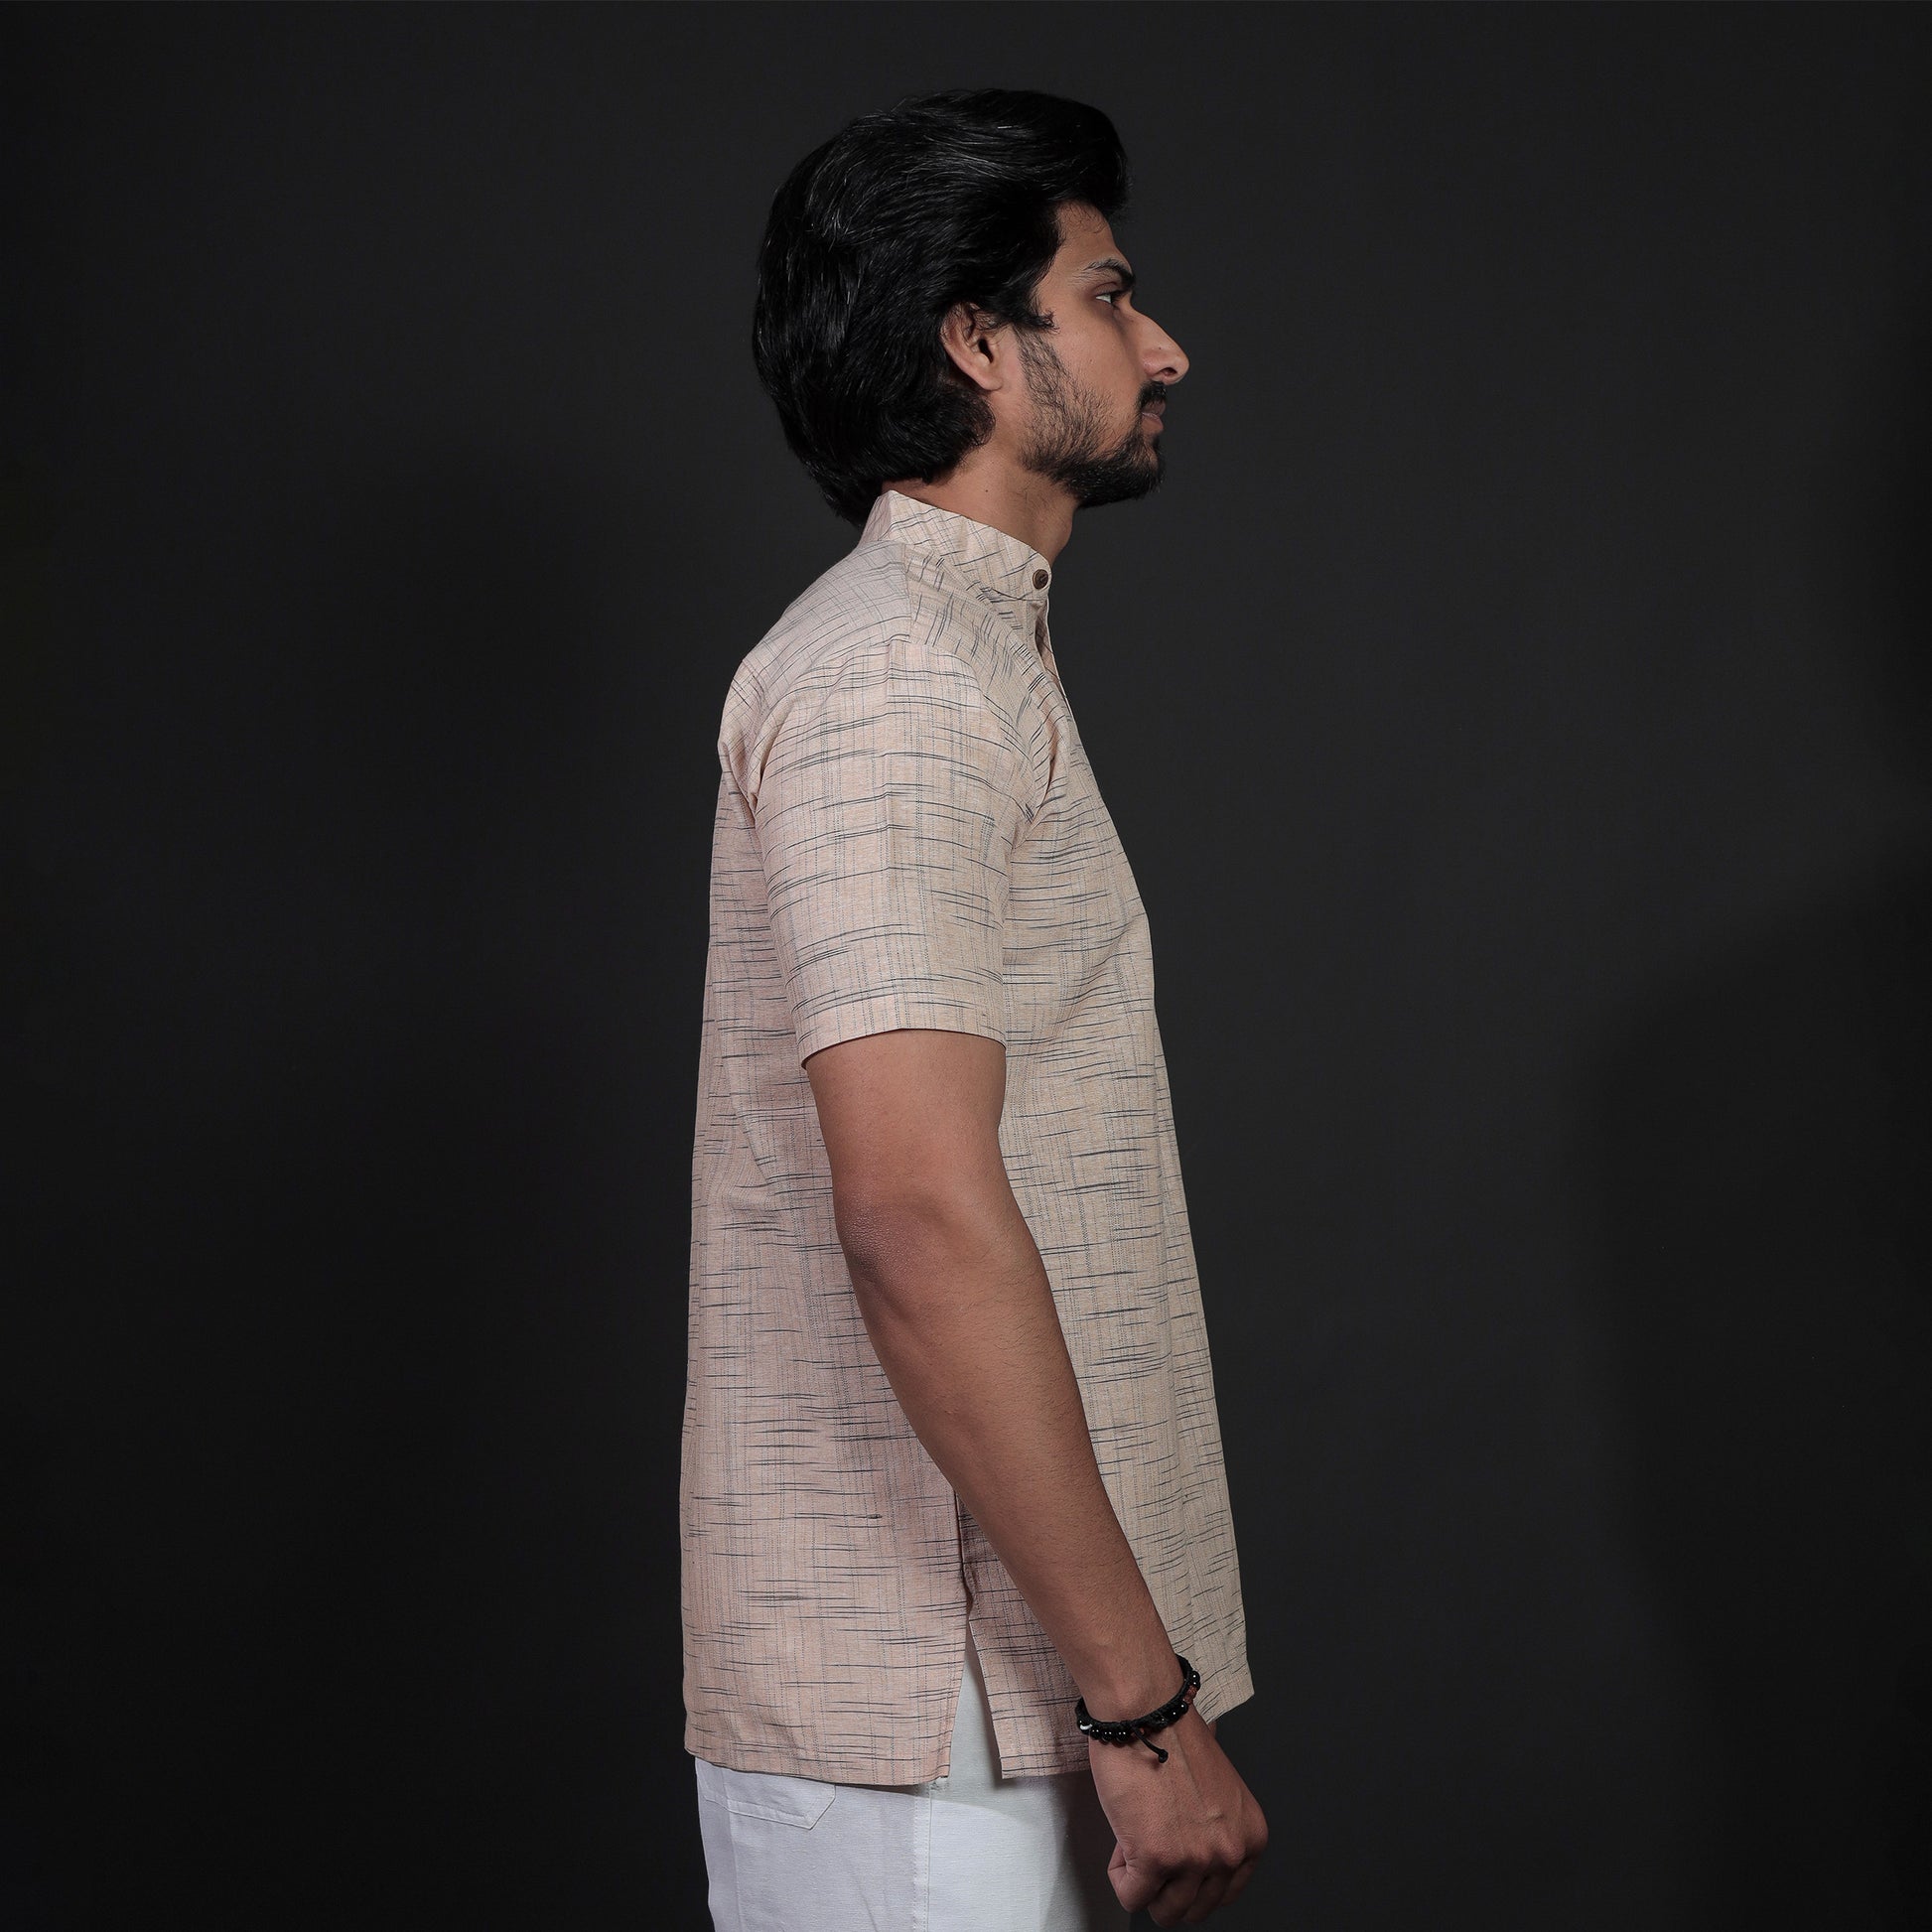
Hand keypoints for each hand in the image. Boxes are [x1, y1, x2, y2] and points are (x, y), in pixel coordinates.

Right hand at [1088, 1703, 1266, 1924]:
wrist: (1145, 1710)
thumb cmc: (1173, 1735)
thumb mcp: (1219, 1790)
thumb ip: (1217, 1826)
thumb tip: (1200, 1842)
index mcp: (1250, 1837)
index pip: (1223, 1895)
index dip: (1192, 1877)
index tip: (1176, 1854)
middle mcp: (1229, 1853)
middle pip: (1194, 1910)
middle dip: (1167, 1886)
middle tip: (1152, 1846)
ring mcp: (1194, 1860)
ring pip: (1164, 1912)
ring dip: (1144, 1882)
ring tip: (1136, 1838)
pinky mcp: (1156, 1859)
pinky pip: (1131, 1897)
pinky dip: (1120, 1874)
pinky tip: (1123, 1837)